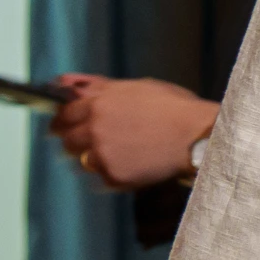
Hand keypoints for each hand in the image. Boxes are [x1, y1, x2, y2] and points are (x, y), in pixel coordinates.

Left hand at [50, 76, 222, 189]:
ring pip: (81, 162)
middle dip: (77, 141)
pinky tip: (131, 164)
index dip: (63, 121)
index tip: (65, 126)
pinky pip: (101, 178)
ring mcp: (102, 156)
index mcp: (98, 105)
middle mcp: (94, 131)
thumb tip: (66, 82)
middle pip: (67, 142)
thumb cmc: (173, 108)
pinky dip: (112, 173)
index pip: (62, 116)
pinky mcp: (113, 177)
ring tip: (119, 153)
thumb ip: (99, 87)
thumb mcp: (136, 87)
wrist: (196, 136)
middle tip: (97, 141)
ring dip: (93, 158)